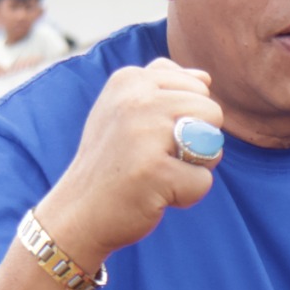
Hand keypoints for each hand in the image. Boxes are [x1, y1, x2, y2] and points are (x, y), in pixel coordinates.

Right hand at [36, 59, 222, 264]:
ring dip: (194, 167)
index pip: (199, 86)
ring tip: (158, 174)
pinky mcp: (154, 170)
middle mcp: (136, 98)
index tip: (151, 137)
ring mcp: (144, 133)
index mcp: (130, 79)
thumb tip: (206, 77)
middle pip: (212, 112)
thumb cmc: (111, 161)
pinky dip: (186, 196)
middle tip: (158, 159)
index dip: (187, 118)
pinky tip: (153, 195)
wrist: (77, 212)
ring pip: (213, 143)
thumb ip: (164, 88)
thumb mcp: (124, 110)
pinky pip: (203, 181)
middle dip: (198, 141)